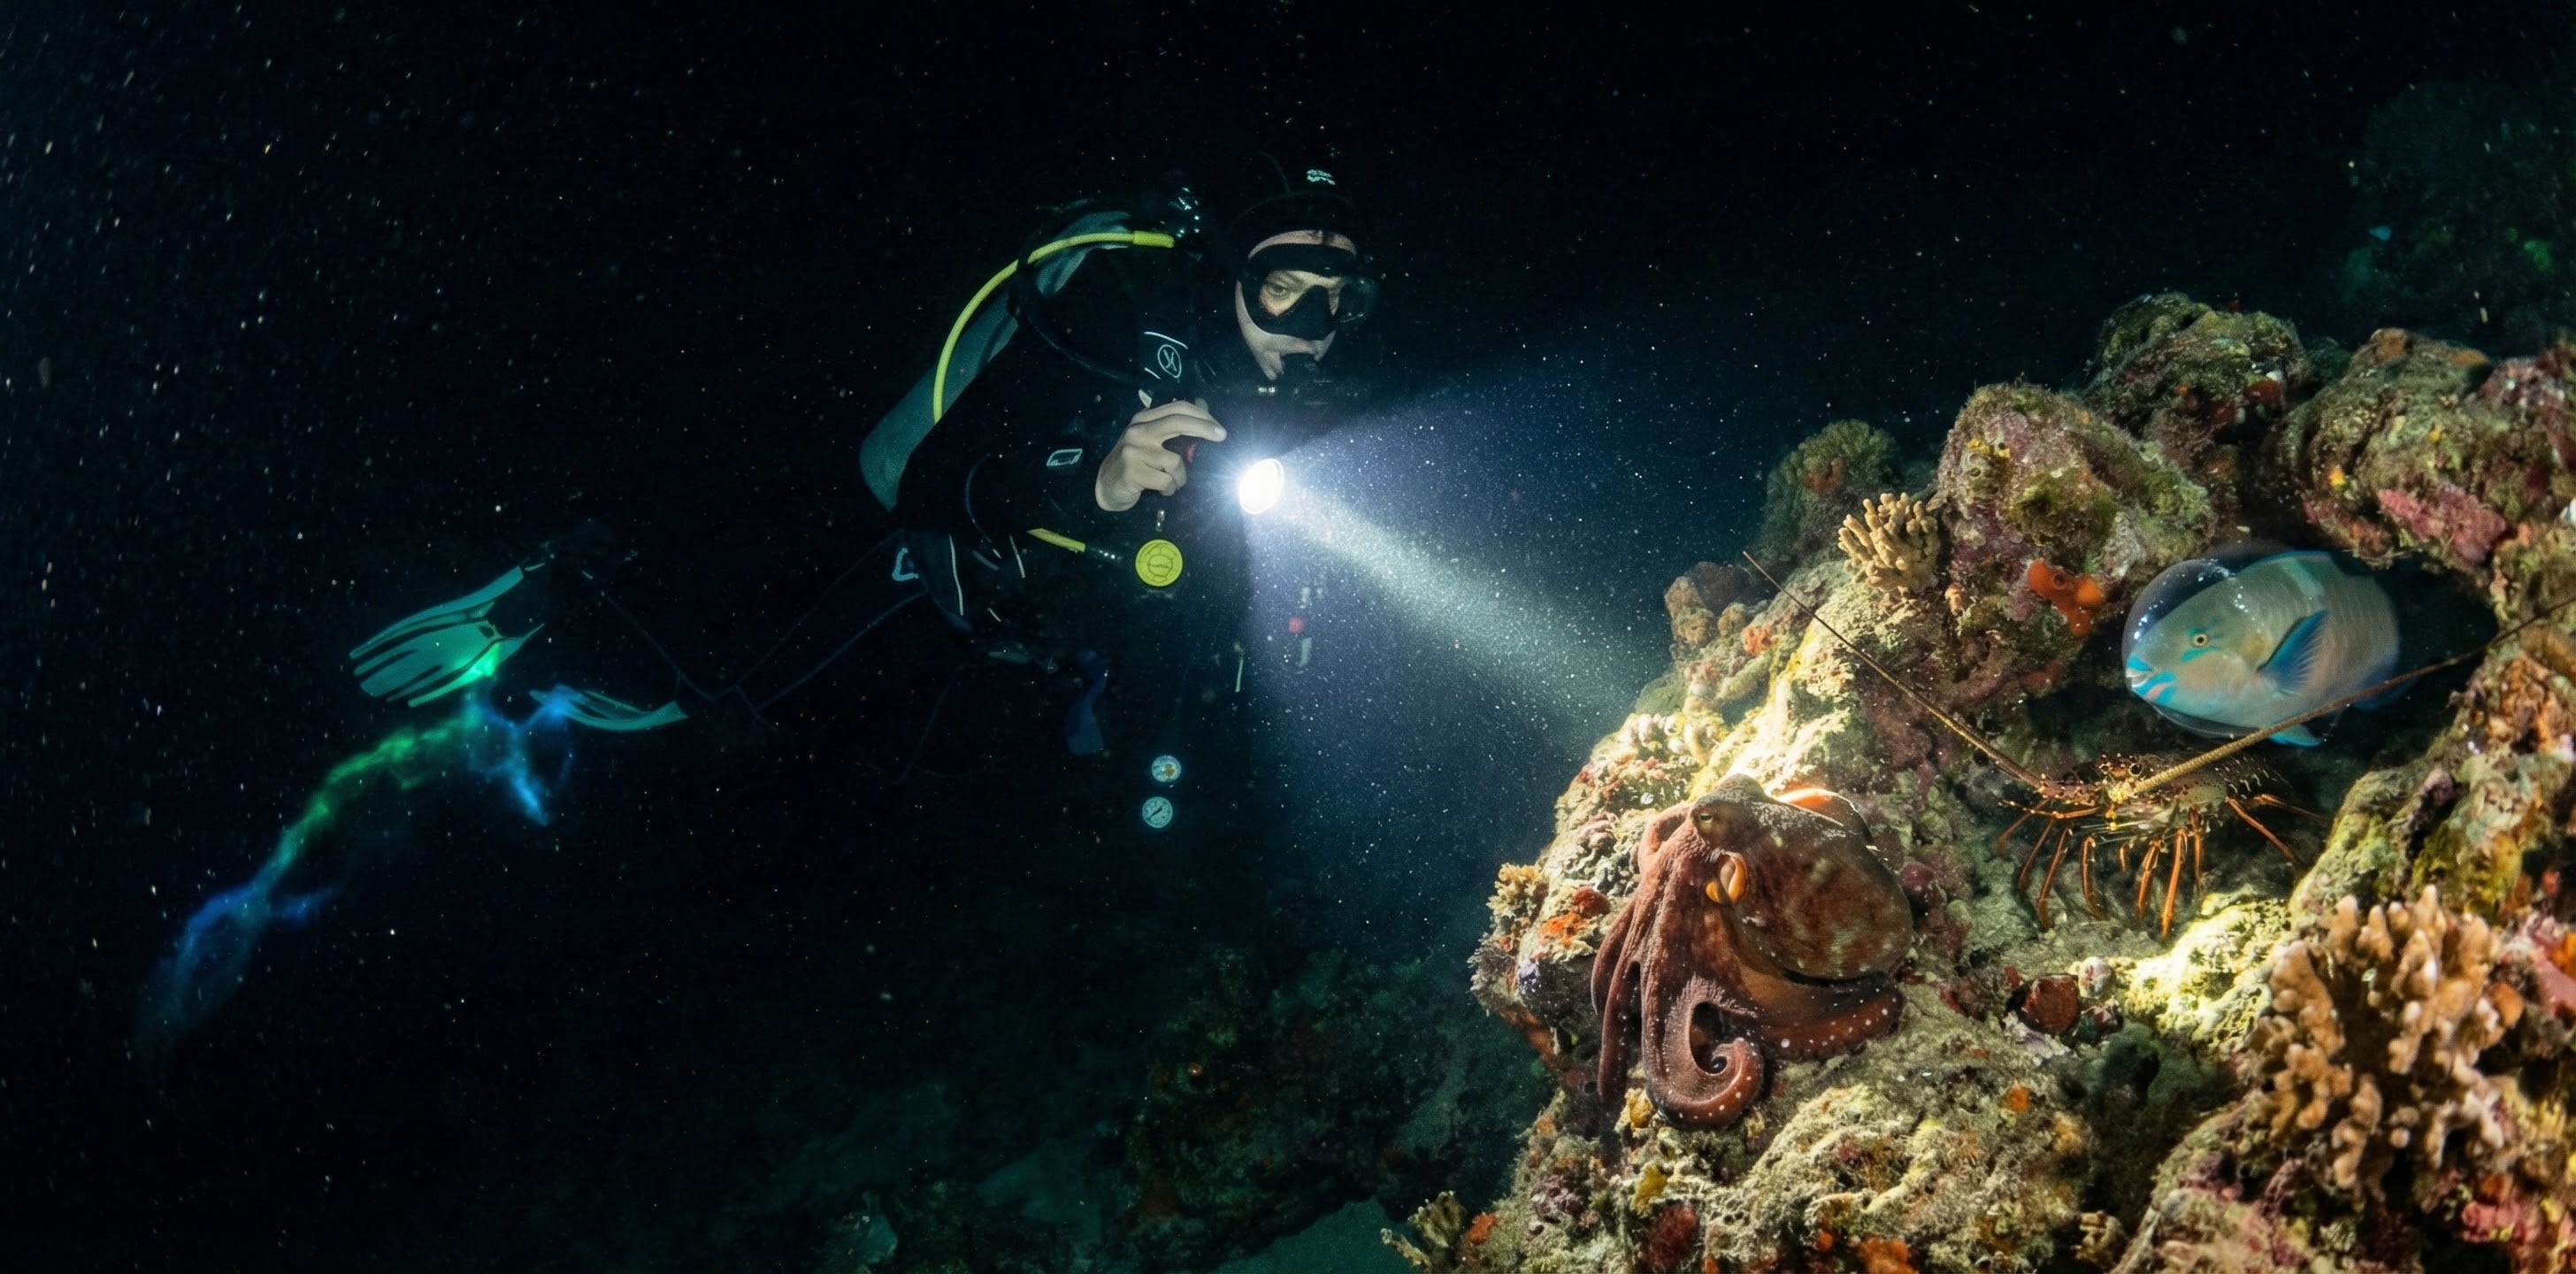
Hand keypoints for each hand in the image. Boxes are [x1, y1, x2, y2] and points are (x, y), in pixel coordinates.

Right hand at [1095, 399, 1225, 511]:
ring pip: (1174, 461)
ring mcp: (1133, 451)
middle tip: (1222, 436)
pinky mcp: (1132, 472)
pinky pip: (1165, 481)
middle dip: (1203, 428)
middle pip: (1177, 422)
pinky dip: (1169, 489)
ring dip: (1180, 477)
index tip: (1219, 427)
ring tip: (1173, 482)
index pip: (1176, 408)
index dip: (1201, 415)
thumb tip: (1204, 406)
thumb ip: (1173, 426)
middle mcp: (1137, 431)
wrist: (1106, 485)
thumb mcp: (1151, 439)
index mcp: (1143, 419)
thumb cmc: (1136, 462)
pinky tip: (1163, 490)